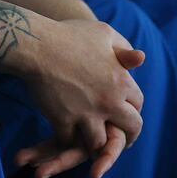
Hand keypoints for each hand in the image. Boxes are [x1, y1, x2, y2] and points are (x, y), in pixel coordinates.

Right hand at [14, 19, 144, 177]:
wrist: (36, 44)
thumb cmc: (69, 35)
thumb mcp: (104, 34)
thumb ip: (124, 48)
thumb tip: (140, 58)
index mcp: (121, 81)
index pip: (138, 103)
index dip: (133, 110)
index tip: (128, 116)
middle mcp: (109, 101)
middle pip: (130, 128)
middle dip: (128, 137)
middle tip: (123, 143)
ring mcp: (86, 113)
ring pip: (99, 142)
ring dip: (95, 143)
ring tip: (91, 143)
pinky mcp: (63, 120)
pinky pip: (69, 141)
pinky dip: (66, 140)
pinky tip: (64, 135)